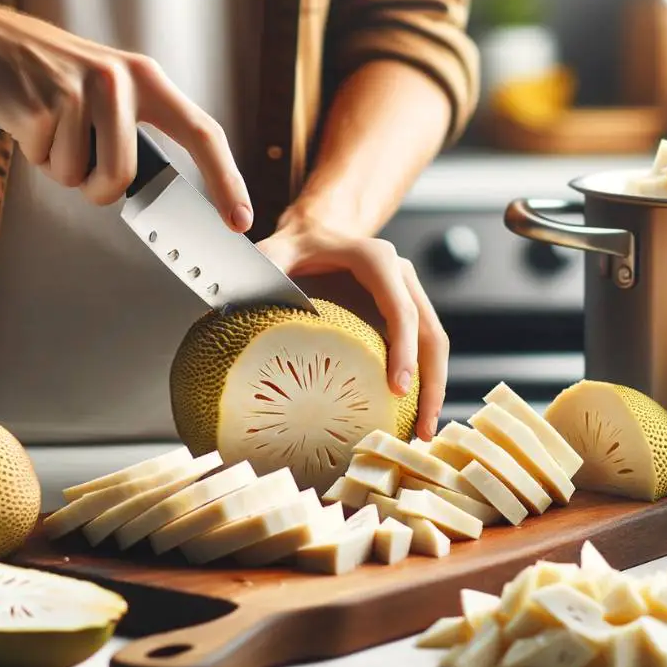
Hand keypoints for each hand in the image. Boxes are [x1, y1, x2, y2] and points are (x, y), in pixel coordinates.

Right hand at [0, 1, 251, 229]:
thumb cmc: (56, 81)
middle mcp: (121, 80)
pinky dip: (36, 155)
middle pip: (123, 175)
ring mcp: (81, 89)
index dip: (226, 181)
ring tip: (53, 131)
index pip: (204, 134)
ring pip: (82, 176)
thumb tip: (160, 196)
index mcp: (149, 81)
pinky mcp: (43, 102)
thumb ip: (139, 134)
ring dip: (63, 171)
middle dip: (98, 190)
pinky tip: (31, 121)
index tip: (239, 220)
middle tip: (82, 168)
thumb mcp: (111, 93)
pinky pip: (47, 162)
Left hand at [256, 222, 448, 440]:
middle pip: (431, 332)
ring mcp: (409, 295)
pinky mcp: (407, 314)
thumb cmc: (296, 248)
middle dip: (431, 382)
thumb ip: (263, 273)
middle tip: (420, 428)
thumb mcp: (276, 253)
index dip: (403, 350)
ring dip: (433, 389)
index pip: (400, 309)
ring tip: (421, 433)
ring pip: (435, 344)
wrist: (318, 234)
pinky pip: (423, 349)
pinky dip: (422, 383)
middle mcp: (402, 275)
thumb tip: (231, 308)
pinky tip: (411, 415)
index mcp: (376, 260)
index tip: (397, 390)